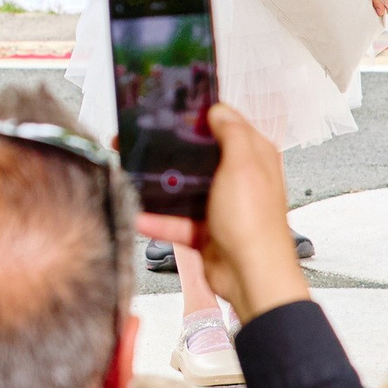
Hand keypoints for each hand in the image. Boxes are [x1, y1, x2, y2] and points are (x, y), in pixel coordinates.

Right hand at [136, 104, 309, 328]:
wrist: (250, 277)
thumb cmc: (255, 225)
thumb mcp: (243, 166)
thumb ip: (232, 133)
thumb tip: (219, 110)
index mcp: (253, 158)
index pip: (225, 125)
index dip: (200, 116)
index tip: (173, 110)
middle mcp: (237, 179)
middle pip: (198, 156)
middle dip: (170, 150)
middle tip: (142, 142)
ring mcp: (219, 205)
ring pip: (182, 187)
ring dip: (158, 186)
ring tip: (133, 175)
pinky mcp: (204, 229)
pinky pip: (175, 219)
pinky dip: (157, 219)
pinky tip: (141, 215)